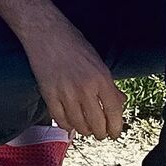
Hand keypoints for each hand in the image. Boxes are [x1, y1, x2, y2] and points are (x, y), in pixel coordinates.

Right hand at [19, 10, 125, 139]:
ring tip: (86, 129)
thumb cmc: (73, 44)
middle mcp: (85, 88)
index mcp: (101, 78)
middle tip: (100, 134)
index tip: (115, 133)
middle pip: (97, 124)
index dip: (116, 128)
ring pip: (79, 125)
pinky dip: (66, 125)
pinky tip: (70, 124)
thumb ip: (109, 85)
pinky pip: (60, 119)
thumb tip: (119, 103)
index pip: (114, 112)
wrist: (45, 32)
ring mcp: (65, 92)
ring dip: (84, 131)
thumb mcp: (98, 62)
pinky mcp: (48, 94)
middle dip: (101, 133)